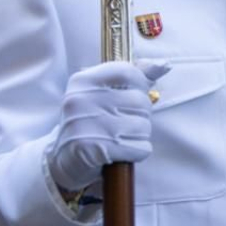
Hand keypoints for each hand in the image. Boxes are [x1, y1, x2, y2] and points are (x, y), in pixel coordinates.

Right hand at [48, 61, 168, 191]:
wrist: (62, 161)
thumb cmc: (91, 123)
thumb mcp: (103, 94)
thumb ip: (134, 78)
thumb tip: (163, 65)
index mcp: (82, 81)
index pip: (128, 72)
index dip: (140, 85)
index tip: (134, 95)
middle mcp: (80, 100)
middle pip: (140, 101)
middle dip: (141, 115)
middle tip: (123, 124)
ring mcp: (85, 125)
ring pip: (143, 126)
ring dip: (139, 136)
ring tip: (121, 138)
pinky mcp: (93, 151)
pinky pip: (138, 148)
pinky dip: (136, 152)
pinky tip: (122, 152)